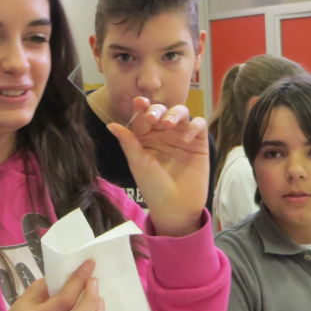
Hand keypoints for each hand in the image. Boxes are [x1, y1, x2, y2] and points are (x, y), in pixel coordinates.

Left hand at [108, 97, 208, 236]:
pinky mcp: (199, 143)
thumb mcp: (138, 164)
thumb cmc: (153, 187)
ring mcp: (182, 136)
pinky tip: (186, 138)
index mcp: (146, 136)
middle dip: (157, 109)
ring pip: (181, 112)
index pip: (143, 116)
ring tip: (168, 124)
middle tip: (152, 118)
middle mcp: (164, 133)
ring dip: (175, 113)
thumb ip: (128, 142)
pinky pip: (199, 125)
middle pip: (162, 110)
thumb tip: (111, 124)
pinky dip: (194, 125)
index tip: (138, 102)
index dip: (141, 107)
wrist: (176, 207)